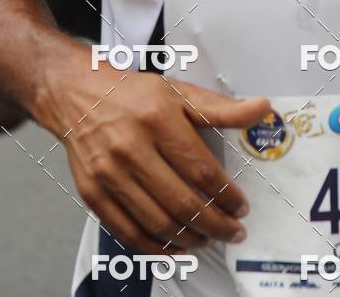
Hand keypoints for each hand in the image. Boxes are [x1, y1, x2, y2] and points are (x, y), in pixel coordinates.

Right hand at [46, 62, 270, 253]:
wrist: (78, 94)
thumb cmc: (132, 94)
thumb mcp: (180, 92)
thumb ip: (222, 108)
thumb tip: (261, 109)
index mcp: (157, 118)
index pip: (201, 169)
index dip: (226, 194)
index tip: (241, 206)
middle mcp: (131, 147)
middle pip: (182, 202)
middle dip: (215, 224)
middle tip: (233, 230)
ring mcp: (109, 173)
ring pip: (157, 223)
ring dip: (190, 239)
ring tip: (209, 237)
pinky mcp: (93, 193)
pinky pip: (128, 232)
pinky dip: (156, 247)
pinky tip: (176, 245)